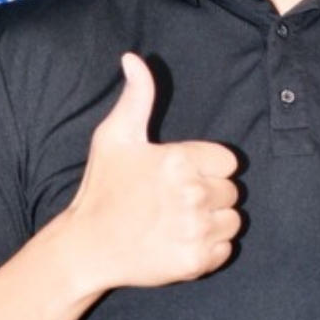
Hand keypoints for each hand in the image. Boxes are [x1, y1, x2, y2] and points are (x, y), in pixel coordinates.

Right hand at [66, 53, 240, 290]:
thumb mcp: (115, 136)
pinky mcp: (196, 261)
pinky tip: (180, 242)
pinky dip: (209, 249)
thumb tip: (133, 58)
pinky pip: (225, 249)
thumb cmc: (103, 188)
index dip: (207, 168)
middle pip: (232, 191)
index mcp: (179, 160)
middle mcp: (192, 193)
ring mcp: (195, 229)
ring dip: (213, 222)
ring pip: (232, 220)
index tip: (180, 177)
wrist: (87, 247)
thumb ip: (136, 96)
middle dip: (209, 194)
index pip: (228, 161)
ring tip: (179, 222)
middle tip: (174, 202)